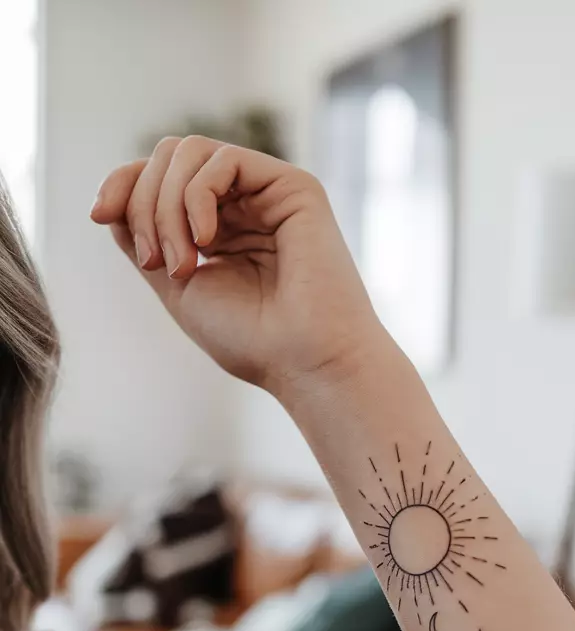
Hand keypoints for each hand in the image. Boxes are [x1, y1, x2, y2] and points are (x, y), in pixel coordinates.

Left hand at [90, 136, 383, 401]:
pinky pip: (222, 160)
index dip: (122, 185)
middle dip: (144, 205)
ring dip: (167, 206)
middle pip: (167, 160)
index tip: (99, 215)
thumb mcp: (178, 286)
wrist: (306, 363)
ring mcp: (268, 192)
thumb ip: (144, 240)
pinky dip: (198, 196)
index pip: (159, 178)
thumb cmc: (253, 340)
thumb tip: (112, 200)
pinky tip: (208, 241)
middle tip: (155, 264)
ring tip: (182, 263)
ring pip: (189, 153)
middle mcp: (244, 205)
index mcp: (220, 228)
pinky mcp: (294, 186)